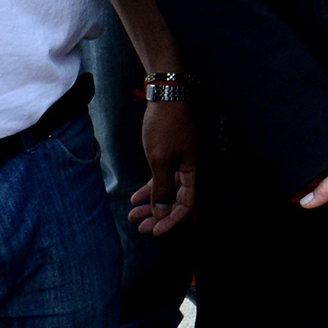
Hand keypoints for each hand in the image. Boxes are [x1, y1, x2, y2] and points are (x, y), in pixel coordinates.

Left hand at [128, 100, 196, 235]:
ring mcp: (180, 163)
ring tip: (133, 217)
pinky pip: (162, 180)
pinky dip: (149, 190)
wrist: (165, 96)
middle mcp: (190, 170)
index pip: (188, 205)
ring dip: (151, 205)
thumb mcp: (161, 160)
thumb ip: (162, 189)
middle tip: (141, 228)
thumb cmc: (166, 127)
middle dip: (159, 216)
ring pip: (167, 192)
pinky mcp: (170, 156)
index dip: (172, 221)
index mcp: (193, 172)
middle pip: (177, 201)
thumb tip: (161, 213)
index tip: (155, 231)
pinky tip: (135, 198)